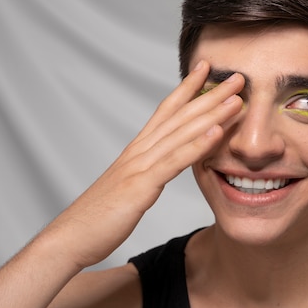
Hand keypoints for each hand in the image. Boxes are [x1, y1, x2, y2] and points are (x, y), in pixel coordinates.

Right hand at [40, 61, 243, 268]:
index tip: (206, 69)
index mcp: (137, 150)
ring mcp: (139, 166)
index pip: (166, 110)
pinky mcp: (141, 186)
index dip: (187, 88)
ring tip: (237, 97)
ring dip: (211, 113)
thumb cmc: (98, 217)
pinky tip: (217, 131)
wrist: (70, 238)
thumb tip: (159, 167)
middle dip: (210, 94)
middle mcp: (139, 151)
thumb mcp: (127, 187)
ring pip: (181, 133)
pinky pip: (174, 162)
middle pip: (179, 115)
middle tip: (237, 77)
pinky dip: (197, 144)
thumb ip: (145, 172)